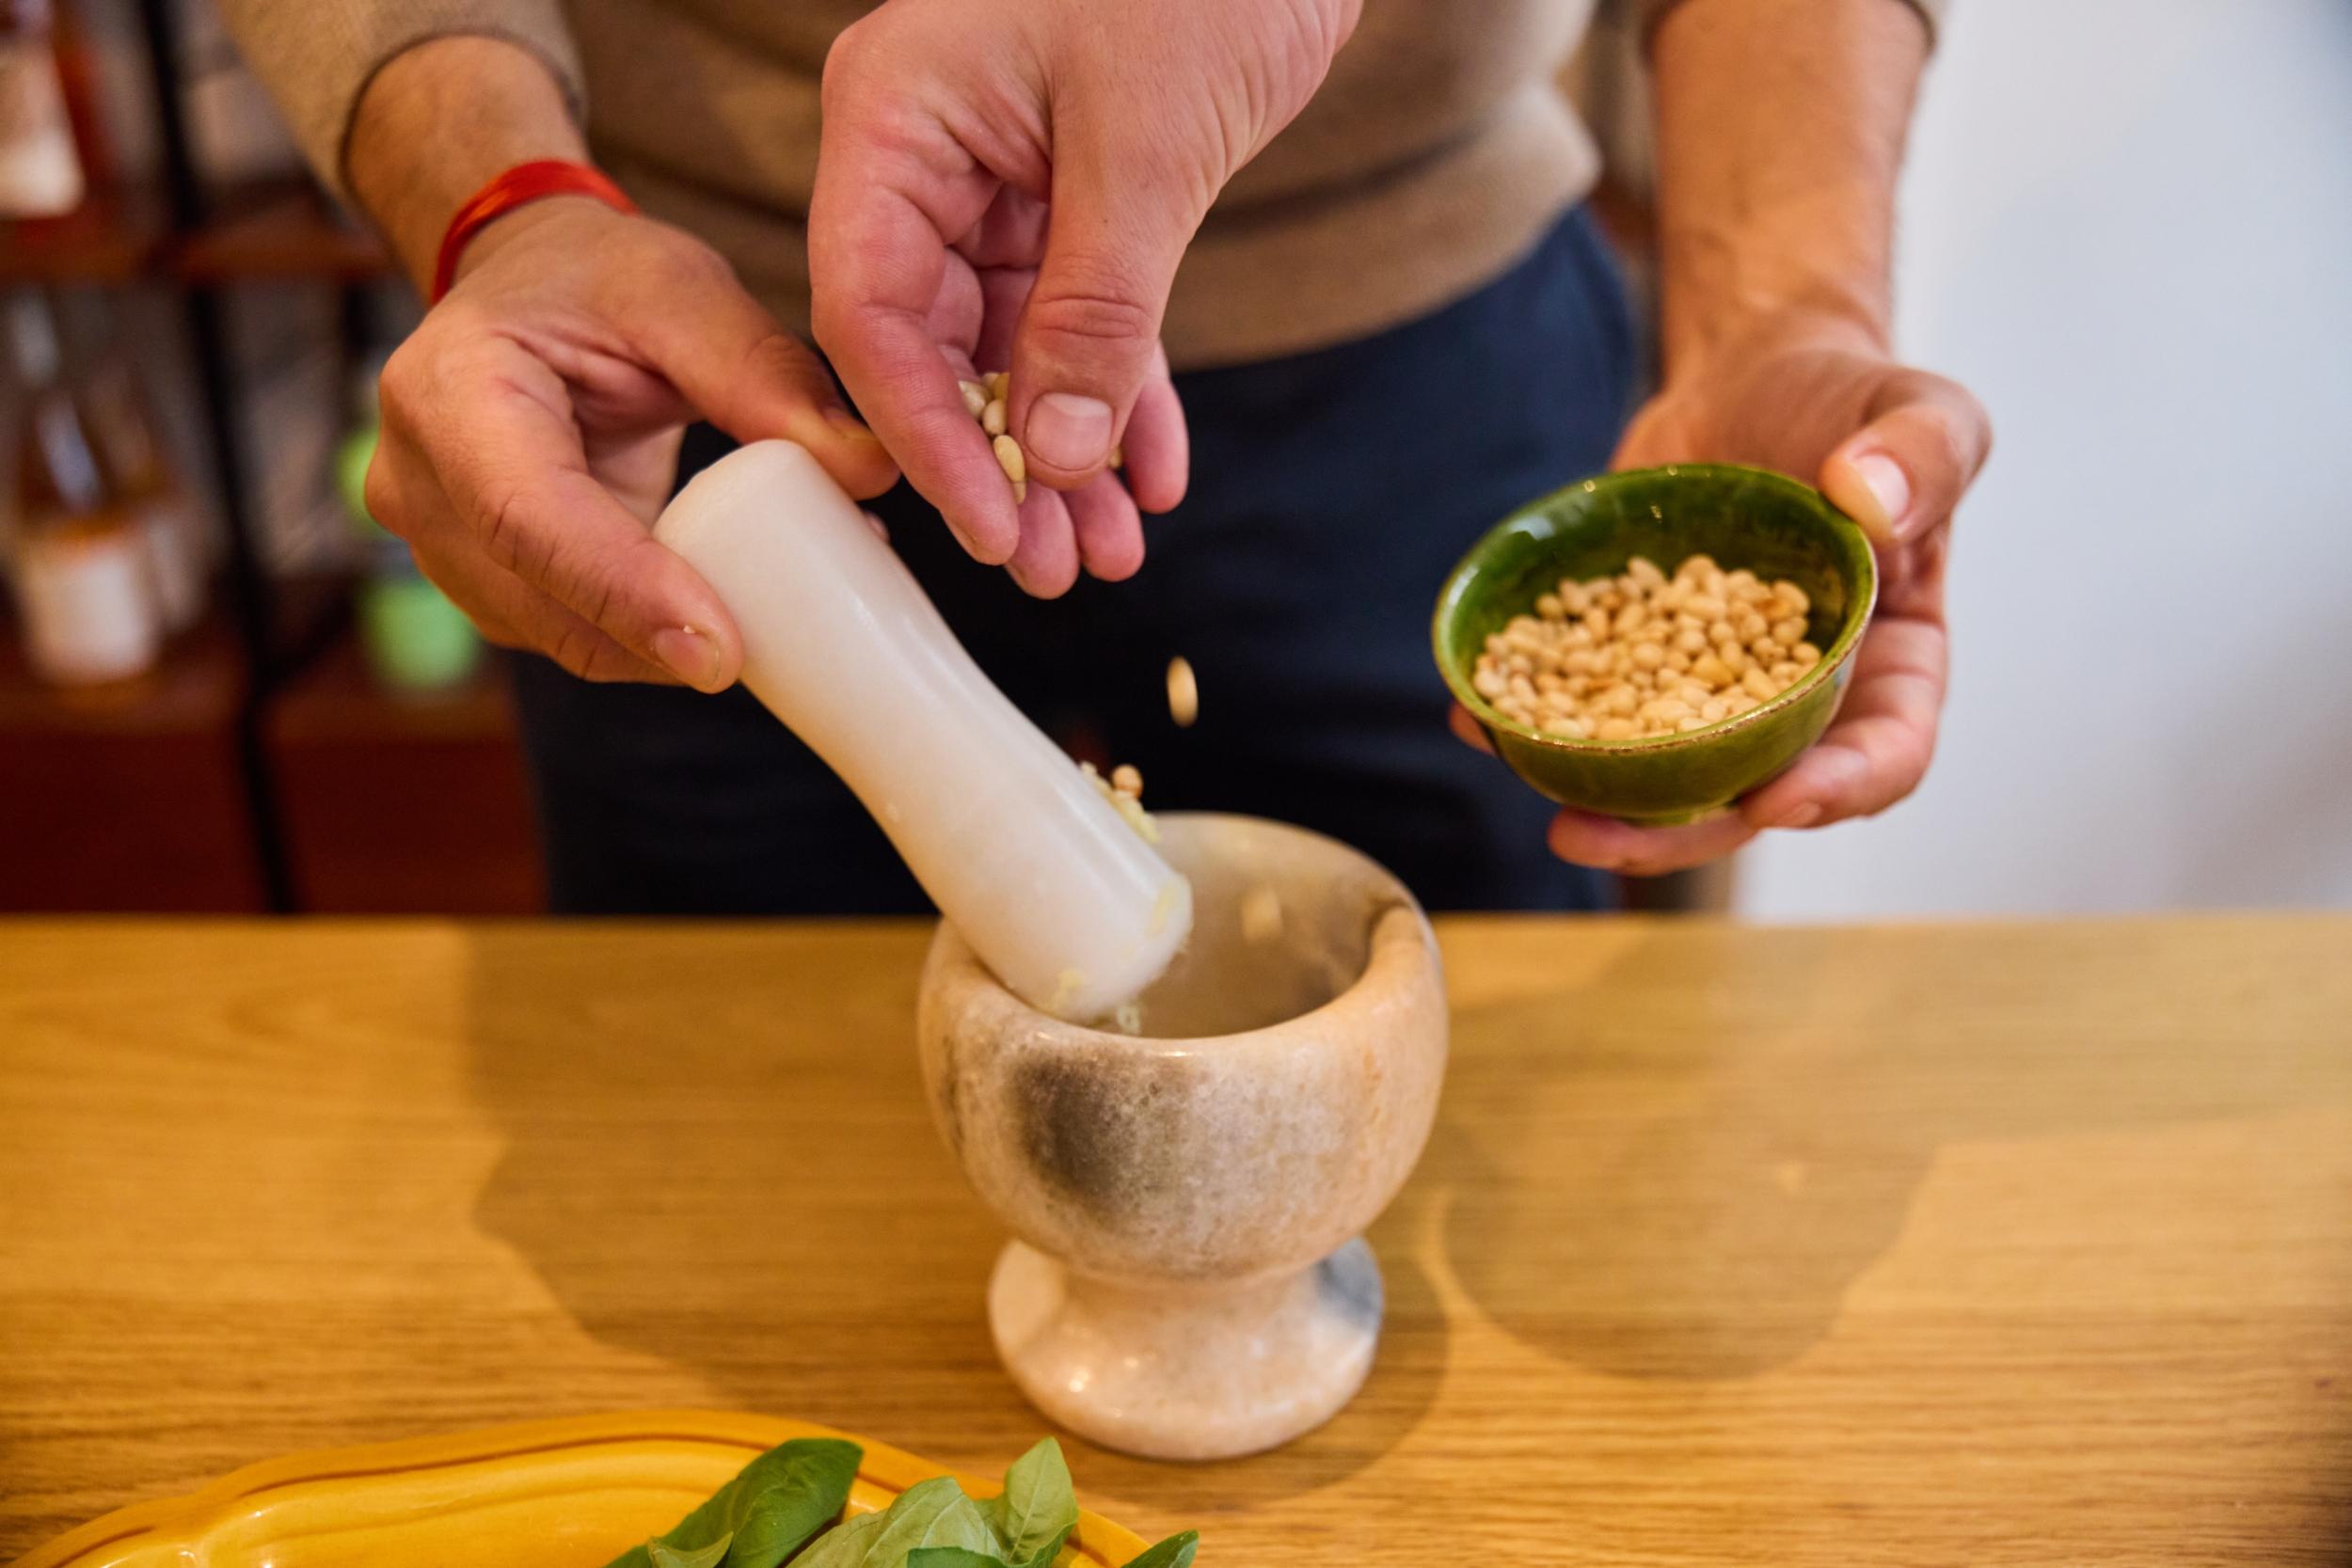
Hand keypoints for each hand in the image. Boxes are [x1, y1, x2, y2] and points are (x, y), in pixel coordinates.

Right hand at [368, 198, 899, 688]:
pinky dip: (655, 635)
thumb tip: (868, 471)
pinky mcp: (487, 582)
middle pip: (541, 602)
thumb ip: (768, 376)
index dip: (624, 593)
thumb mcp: (682, 291)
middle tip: (788, 642)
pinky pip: (575, 634)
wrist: (526, 289)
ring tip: (780, 609)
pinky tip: (734, 607)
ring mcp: (439, 545)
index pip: (530, 519)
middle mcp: (419, 482)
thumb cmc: (594, 278)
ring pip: (561, 637)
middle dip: (664, 639)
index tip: (721, 651)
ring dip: (668, 645)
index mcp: (450, 390)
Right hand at [810, 0, 1358, 594]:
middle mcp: (927, 152)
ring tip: (1109, 550)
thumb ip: (1098, 312)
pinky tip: (1156, 474)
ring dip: (1067, 450)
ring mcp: (998, 170)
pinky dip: (1123, 390)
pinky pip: (1083, 311)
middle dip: (1003, 464)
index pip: (873, 315)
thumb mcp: (1149, 149)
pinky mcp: (1074, 186)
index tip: (987, 530)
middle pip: (936, 345)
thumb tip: (1062, 457)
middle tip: (1051, 568)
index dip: (927, 437)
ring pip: (1013, 344)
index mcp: (894, 121)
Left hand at [1535, 312, 1989, 875]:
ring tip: (1541, 804)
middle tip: (1599, 833)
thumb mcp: (1921, 412)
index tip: (1776, 798)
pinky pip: (1591, 701)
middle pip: (1753, 795)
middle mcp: (1801, 698)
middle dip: (1680, 833)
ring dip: (1605, 802)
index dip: (1837, 789)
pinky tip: (1476, 713)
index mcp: (1891, 665)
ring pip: (1666, 774)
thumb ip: (1924, 456)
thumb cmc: (1854, 404)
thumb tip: (1871, 502)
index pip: (1884, 753)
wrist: (1754, 376)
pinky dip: (1535, 717)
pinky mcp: (1636, 655)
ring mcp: (1710, 687)